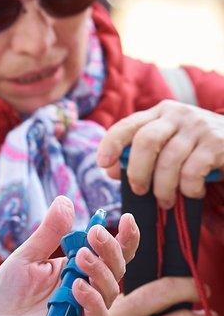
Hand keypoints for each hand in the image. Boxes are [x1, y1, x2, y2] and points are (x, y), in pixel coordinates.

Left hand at [0, 196, 138, 315]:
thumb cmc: (9, 294)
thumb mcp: (27, 256)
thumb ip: (48, 233)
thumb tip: (65, 200)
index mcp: (79, 268)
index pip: (112, 251)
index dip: (125, 236)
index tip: (127, 217)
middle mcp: (89, 288)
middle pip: (117, 267)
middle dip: (111, 248)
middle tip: (95, 233)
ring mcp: (84, 310)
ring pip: (110, 290)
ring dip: (100, 270)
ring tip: (81, 256)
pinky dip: (92, 300)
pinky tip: (78, 287)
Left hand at [96, 100, 223, 207]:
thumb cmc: (196, 150)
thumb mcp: (167, 147)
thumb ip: (139, 156)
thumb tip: (111, 170)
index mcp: (159, 113)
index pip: (127, 124)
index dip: (111, 144)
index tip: (103, 164)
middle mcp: (178, 115)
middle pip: (146, 141)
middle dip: (137, 171)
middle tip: (139, 191)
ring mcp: (199, 126)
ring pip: (169, 160)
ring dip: (163, 188)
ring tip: (166, 201)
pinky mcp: (217, 143)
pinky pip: (192, 171)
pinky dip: (188, 189)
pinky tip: (193, 193)